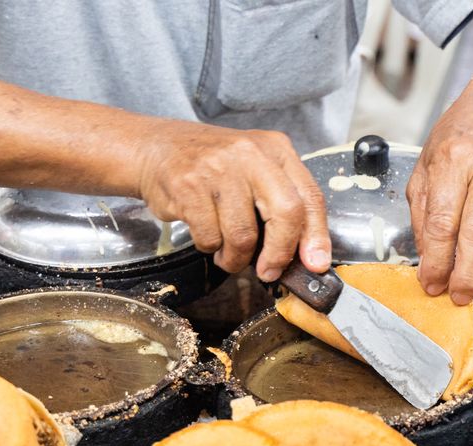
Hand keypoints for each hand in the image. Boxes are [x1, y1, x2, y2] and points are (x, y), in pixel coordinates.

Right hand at [137, 123, 329, 280]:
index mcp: (276, 150)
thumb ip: (282, 204)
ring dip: (235, 257)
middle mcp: (251, 154)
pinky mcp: (188, 186)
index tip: (315, 264)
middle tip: (269, 270)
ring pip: (243, 234)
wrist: (155, 147)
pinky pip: (210, 237)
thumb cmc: (213, 167)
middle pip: (285, 213)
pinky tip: (206, 234)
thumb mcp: (256, 171)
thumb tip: (307, 256)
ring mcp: (219, 168)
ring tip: (227, 252)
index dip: (316, 236)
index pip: (308, 197)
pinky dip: (209, 247)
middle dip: (280, 252)